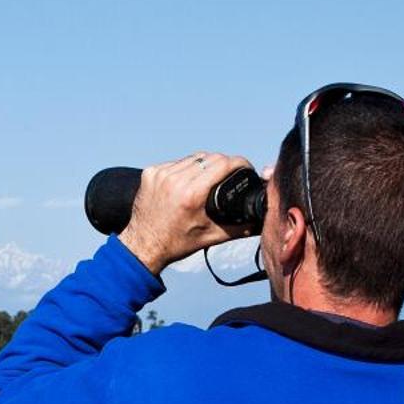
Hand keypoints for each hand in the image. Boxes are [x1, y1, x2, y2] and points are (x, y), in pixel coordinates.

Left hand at [118, 153, 249, 275]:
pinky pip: (176, 163)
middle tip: (229, 175)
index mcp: (191, 194)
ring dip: (204, 165)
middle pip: (210, 157)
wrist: (143, 246)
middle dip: (224, 164)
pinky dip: (185, 169)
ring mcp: (160, 174)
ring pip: (193, 158)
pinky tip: (188, 180)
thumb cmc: (176, 243)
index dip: (239, 163)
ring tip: (209, 178)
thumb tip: (261, 222)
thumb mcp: (211, 237)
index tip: (245, 168)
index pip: (223, 163)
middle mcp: (174, 180)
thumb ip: (239, 228)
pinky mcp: (150, 173)